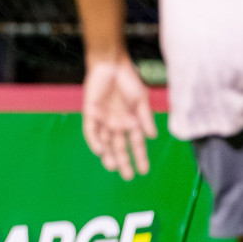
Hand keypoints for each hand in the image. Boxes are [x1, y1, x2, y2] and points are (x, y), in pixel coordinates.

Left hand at [81, 57, 156, 179]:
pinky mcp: (90, 113)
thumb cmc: (128, 80)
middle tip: (126, 176)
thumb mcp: (141, 100)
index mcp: (130, 121)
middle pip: (119, 147)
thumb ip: (145, 118)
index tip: (144, 171)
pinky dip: (94, 141)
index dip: (140, 157)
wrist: (111, 65)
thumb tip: (152, 137)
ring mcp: (103, 120)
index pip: (135, 144)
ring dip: (108, 155)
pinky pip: (91, 131)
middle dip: (123, 161)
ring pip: (104, 142)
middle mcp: (116, 124)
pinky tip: (99, 150)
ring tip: (113, 166)